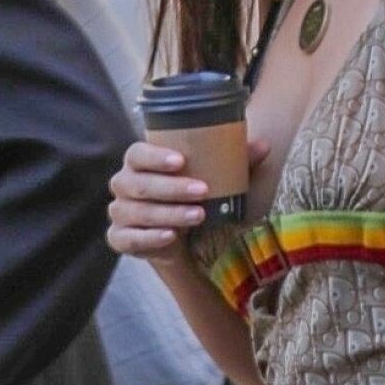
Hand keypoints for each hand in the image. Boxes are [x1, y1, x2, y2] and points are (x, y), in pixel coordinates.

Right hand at [106, 136, 271, 268]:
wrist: (178, 236)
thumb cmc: (191, 194)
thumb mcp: (213, 176)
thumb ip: (235, 160)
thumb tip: (265, 146)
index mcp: (138, 161)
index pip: (137, 153)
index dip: (155, 157)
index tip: (182, 161)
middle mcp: (123, 184)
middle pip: (139, 183)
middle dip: (171, 188)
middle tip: (203, 191)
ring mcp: (119, 212)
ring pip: (137, 212)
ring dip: (169, 213)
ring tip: (198, 215)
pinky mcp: (119, 237)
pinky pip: (129, 238)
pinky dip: (150, 237)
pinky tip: (171, 236)